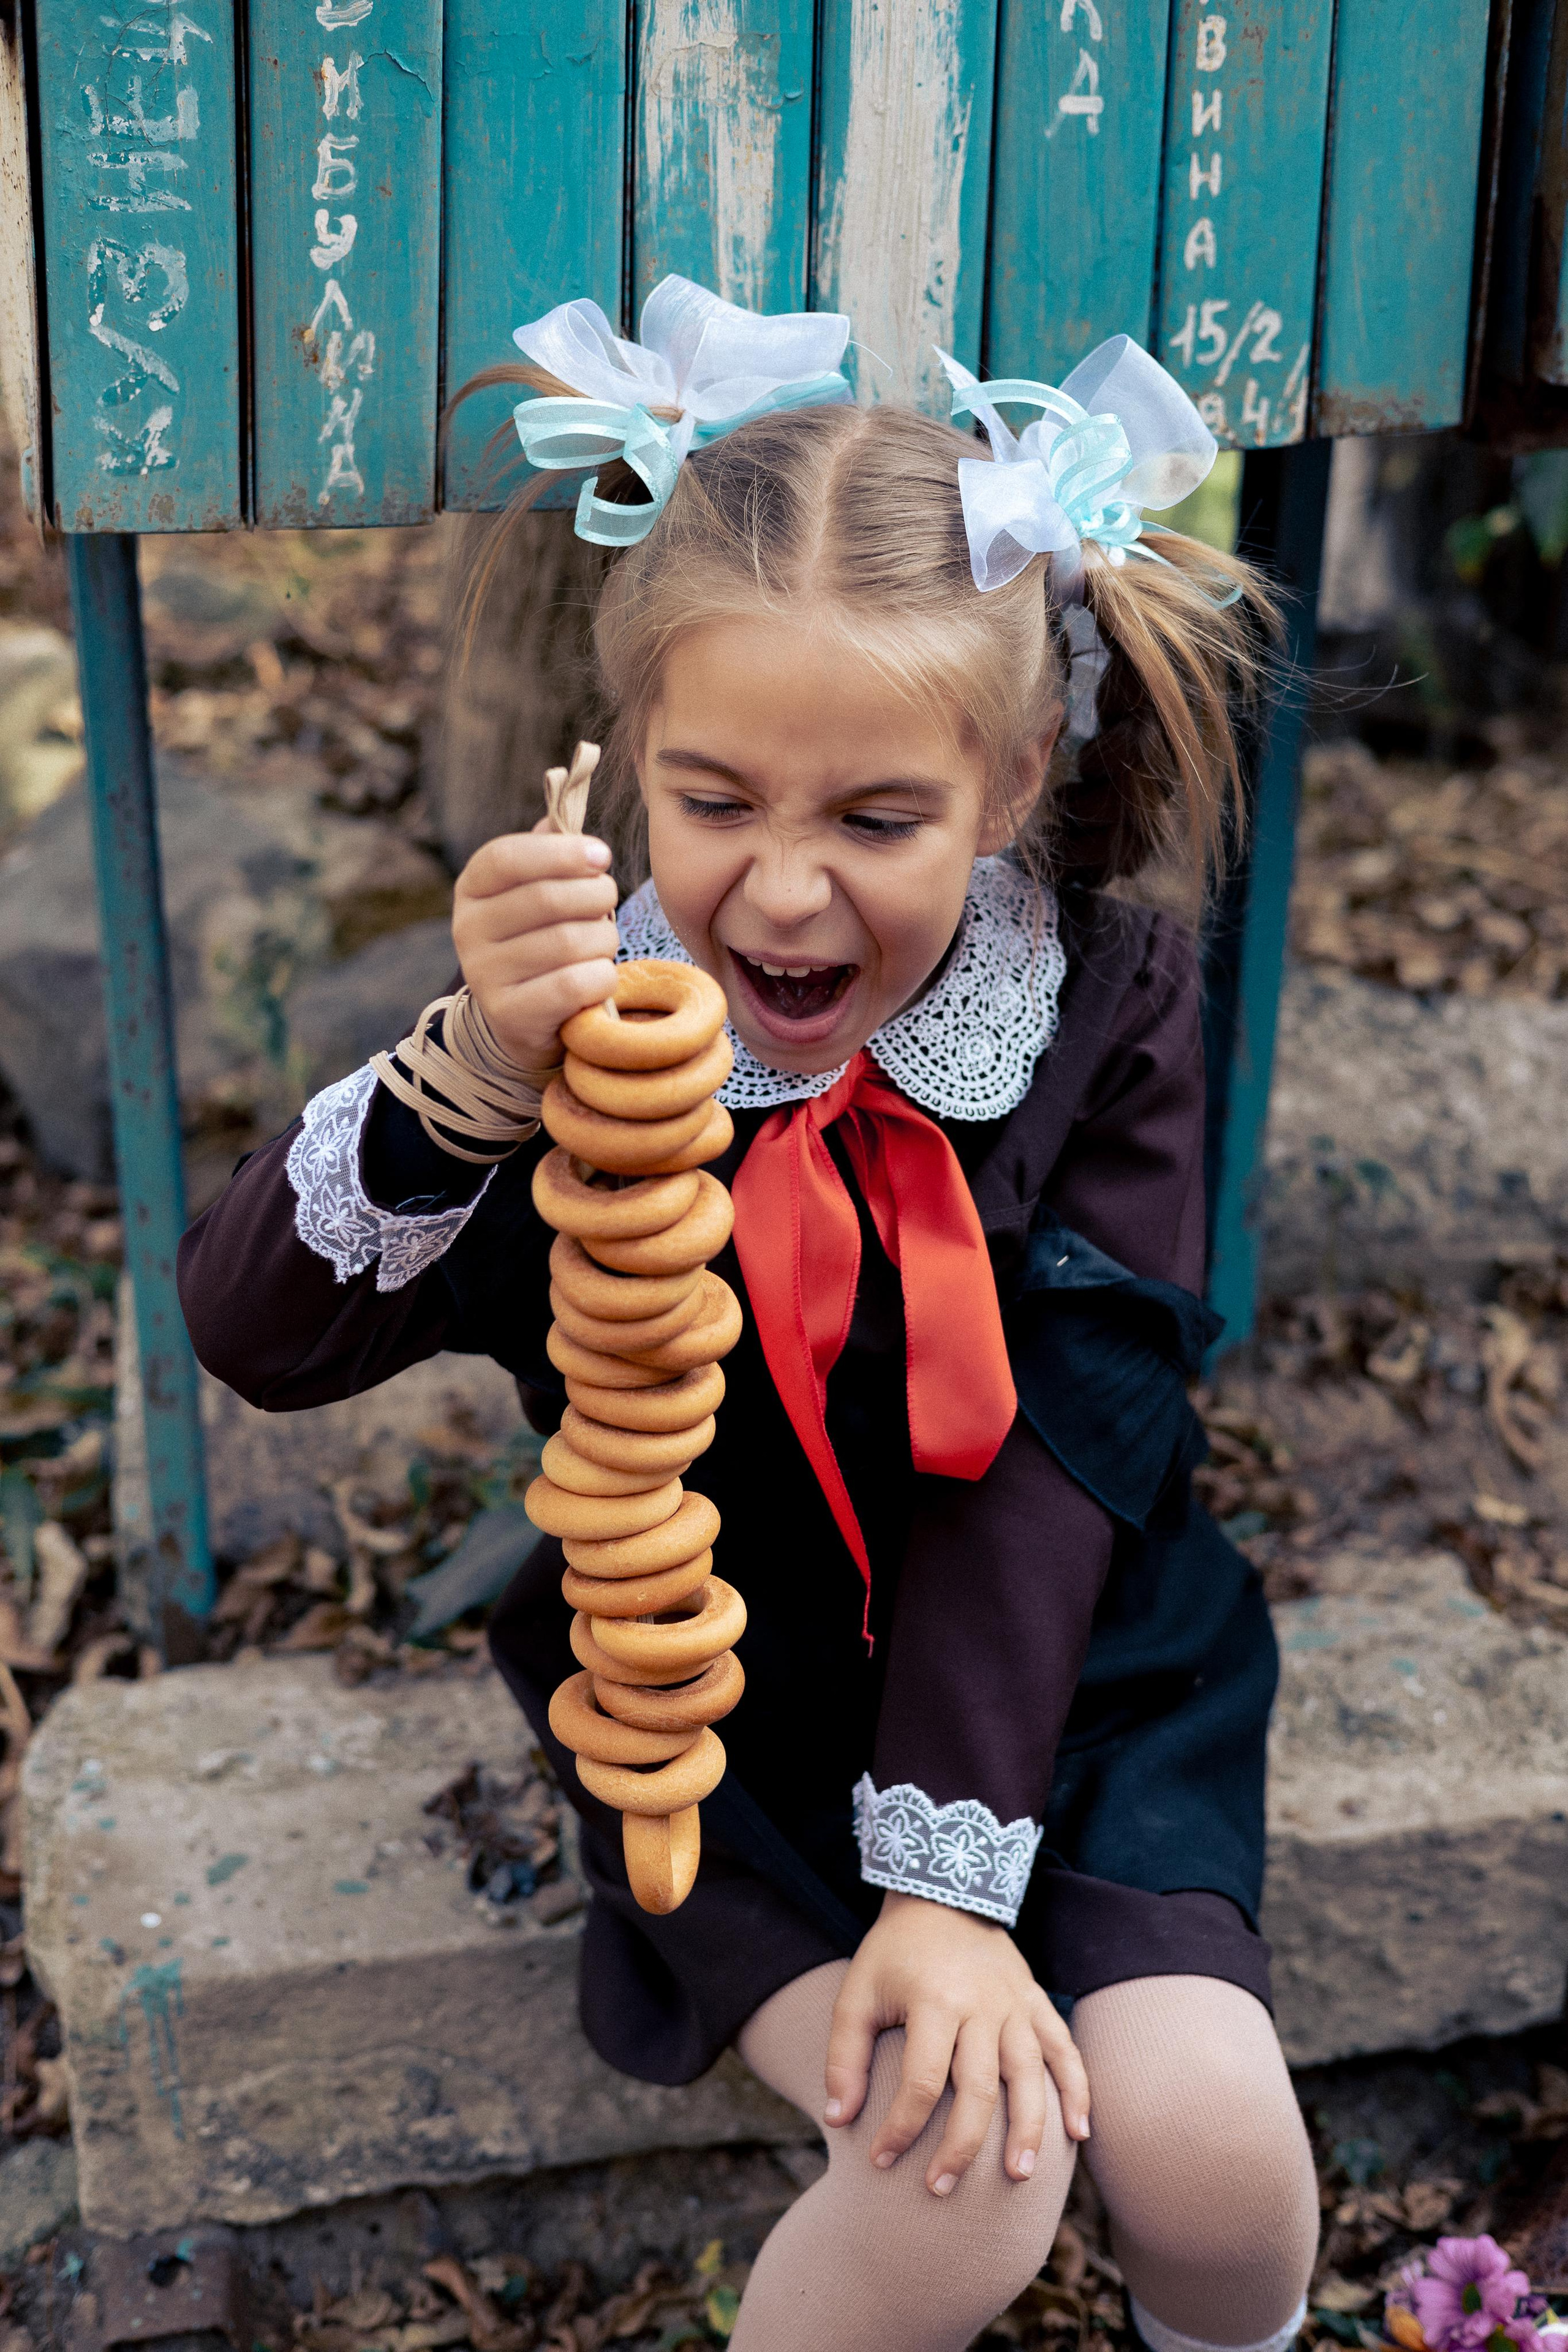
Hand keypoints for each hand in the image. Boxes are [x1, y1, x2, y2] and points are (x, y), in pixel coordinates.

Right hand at [452, 824, 618, 1073]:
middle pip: (548, 898)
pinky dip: (601, 977)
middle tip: (608, 902)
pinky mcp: (510, 1015)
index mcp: (471, 890)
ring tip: (602, 943)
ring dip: (603, 940)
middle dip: (596, 896)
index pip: (508, 857)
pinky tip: (598, 978)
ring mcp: (484, 976)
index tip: (602, 856)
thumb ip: (546, 854)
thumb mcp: (535, 894)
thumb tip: (559, 821)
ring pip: (569, 941)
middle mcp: (467, 930)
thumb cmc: (540, 942)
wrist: (524, 1022)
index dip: (562, 853)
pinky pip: (575, 984)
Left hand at [823, 1891, 1089, 2195]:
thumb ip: (844, 2057)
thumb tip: (837, 2120)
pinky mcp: (1035, 2000)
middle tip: (941, 2189)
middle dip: (961, 2146)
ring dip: (1028, 2129)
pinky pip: (1064, 2048)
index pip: (922, 2081)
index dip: (901, 2128)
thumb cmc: (892, 1953)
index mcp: (934, 2000)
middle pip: (979, 2088)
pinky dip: (1077, 2090)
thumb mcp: (856, 1994)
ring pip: (1030, 2075)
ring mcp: (1015, 2003)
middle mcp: (981, 2004)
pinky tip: (1080, 2133)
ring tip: (1019, 2177)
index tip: (879, 2161)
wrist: (942, 1894)